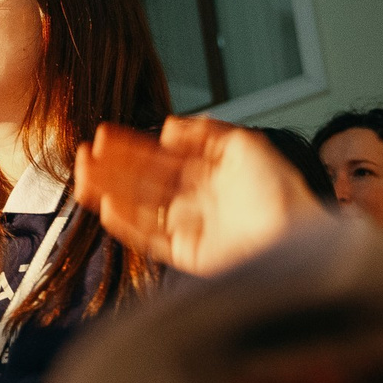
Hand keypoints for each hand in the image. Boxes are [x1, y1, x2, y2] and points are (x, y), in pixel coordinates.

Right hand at [74, 117, 327, 276]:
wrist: (299, 240)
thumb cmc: (284, 194)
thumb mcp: (247, 145)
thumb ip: (205, 132)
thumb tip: (167, 127)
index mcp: (211, 173)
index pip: (160, 157)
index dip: (131, 147)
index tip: (104, 136)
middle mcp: (198, 199)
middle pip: (144, 182)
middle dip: (112, 169)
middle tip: (82, 157)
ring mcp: (192, 227)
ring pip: (141, 208)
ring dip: (111, 193)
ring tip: (84, 180)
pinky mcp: (190, 255)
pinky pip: (151, 238)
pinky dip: (128, 224)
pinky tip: (108, 208)